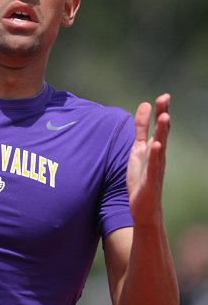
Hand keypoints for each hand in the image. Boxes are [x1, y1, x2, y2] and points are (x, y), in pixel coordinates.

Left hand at [126, 93, 170, 225]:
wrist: (144, 208)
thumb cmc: (142, 178)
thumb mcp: (138, 150)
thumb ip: (140, 129)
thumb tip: (144, 106)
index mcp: (154, 148)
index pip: (159, 127)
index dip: (161, 111)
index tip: (163, 96)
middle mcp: (158, 156)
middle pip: (162, 133)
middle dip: (163, 115)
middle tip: (165, 98)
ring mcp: (156, 168)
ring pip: (160, 147)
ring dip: (162, 132)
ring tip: (164, 117)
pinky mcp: (150, 180)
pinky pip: (153, 166)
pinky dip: (155, 155)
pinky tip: (156, 145)